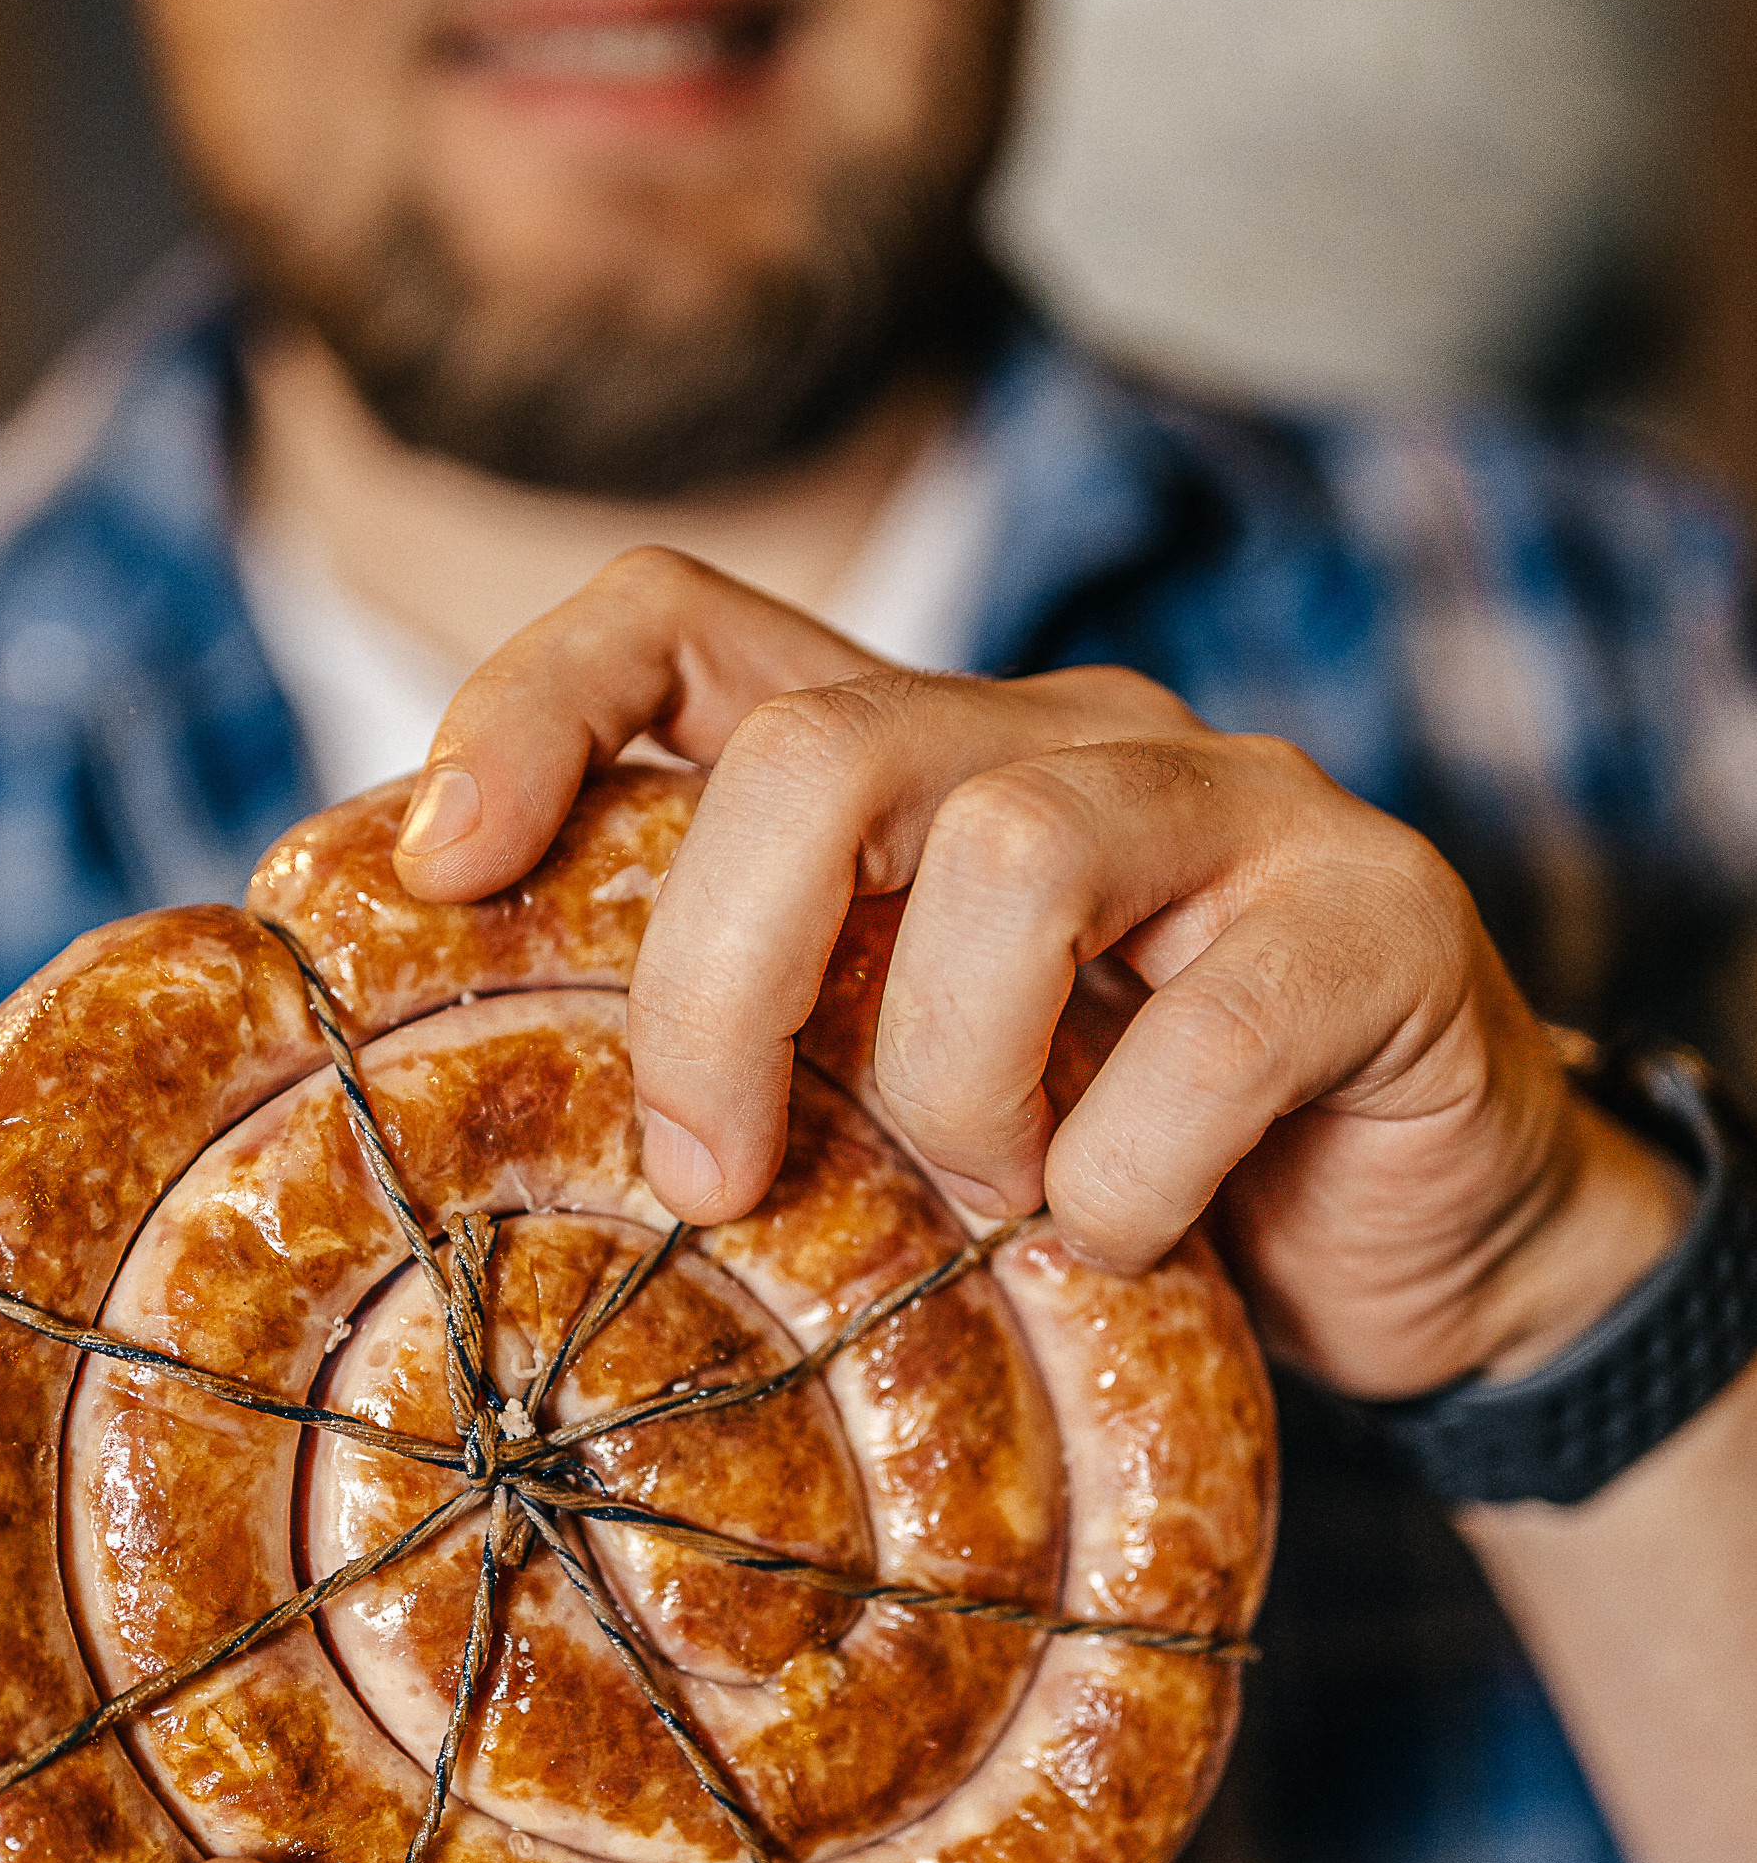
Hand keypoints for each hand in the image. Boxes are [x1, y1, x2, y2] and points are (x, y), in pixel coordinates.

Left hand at [393, 547, 1690, 1399]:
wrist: (1425, 1244)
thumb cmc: (1115, 1177)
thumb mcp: (897, 1109)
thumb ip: (767, 1055)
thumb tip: (507, 1121)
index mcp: (916, 768)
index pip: (683, 618)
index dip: (532, 704)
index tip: (436, 869)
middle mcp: (1064, 741)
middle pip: (816, 752)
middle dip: (719, 984)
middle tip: (718, 1177)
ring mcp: (1233, 810)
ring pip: (1009, 860)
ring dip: (955, 1088)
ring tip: (992, 1205)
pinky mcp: (1375, 919)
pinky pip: (1207, 1031)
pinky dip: (1130, 1177)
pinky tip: (1132, 1239)